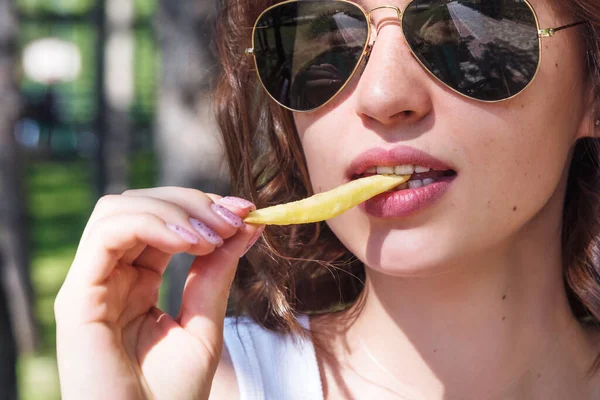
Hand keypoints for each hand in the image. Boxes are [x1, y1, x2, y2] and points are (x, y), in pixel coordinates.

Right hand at [54, 188, 262, 399]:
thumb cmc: (172, 395)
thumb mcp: (204, 322)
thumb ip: (218, 271)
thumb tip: (248, 223)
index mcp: (136, 281)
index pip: (161, 220)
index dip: (202, 206)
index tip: (245, 210)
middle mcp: (110, 277)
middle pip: (139, 205)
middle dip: (191, 201)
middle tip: (233, 219)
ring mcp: (91, 284)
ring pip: (119, 208)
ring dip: (173, 208)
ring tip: (212, 235)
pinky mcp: (77, 297)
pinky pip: (107, 232)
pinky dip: (152, 224)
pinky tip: (190, 242)